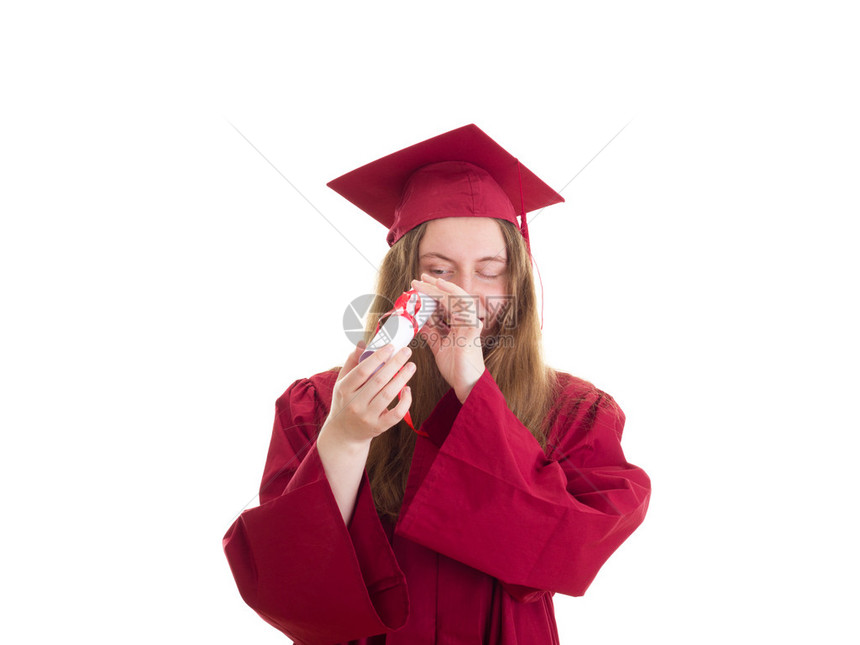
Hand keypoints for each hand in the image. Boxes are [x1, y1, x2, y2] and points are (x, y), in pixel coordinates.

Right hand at [319, 341, 415, 447]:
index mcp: (344, 389)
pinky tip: (408, 389)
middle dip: (395, 363)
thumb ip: (352, 362)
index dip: (378, 357)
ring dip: (402, 378)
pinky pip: (396, 414)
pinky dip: (405, 401)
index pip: (362, 371)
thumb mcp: (342, 383)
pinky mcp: (379, 427)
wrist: (344, 434)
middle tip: (407, 351)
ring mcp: (367, 417)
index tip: (391, 346)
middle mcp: (354, 404)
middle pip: (378, 380)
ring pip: (388, 395)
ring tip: (411, 366)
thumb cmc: (345, 402)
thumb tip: (362, 343)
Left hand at [412, 273, 485, 402]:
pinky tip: (442, 292)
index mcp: (458, 324)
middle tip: (417, 280)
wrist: (466, 384)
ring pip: (457, 299)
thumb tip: (417, 322)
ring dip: (442, 289)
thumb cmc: (456, 367)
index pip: (445, 304)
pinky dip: (453, 297)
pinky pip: (463, 309)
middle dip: (434, 287)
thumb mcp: (438, 346)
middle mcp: (466, 321)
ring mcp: (471, 324)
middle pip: (450, 298)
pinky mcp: (472, 329)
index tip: (418, 285)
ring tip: (427, 282)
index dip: (433, 293)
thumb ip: (430, 333)